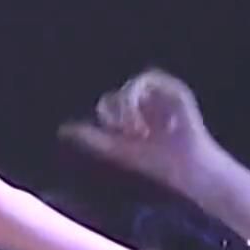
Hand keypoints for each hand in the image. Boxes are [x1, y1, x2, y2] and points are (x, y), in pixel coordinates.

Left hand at [58, 69, 224, 196]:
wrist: (186, 170)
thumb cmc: (156, 164)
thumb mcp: (118, 151)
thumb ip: (94, 139)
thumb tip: (63, 128)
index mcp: (130, 113)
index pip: (109, 103)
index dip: (111, 117)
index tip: (123, 136)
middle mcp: (145, 102)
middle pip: (121, 93)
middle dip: (122, 112)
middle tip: (136, 133)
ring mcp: (162, 96)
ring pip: (135, 84)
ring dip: (133, 104)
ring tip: (142, 127)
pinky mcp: (178, 93)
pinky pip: (154, 79)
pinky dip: (151, 99)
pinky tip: (159, 121)